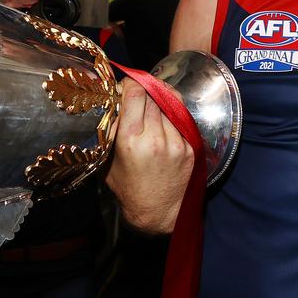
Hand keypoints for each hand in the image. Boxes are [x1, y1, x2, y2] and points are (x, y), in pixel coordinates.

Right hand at [106, 77, 194, 232]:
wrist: (157, 213)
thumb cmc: (128, 188)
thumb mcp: (106, 160)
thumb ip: (109, 131)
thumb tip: (112, 102)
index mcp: (131, 140)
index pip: (135, 93)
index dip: (130, 84)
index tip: (127, 87)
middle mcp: (155, 137)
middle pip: (153, 95)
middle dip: (145, 90)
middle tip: (138, 95)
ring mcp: (176, 141)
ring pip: (170, 103)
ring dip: (160, 100)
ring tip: (153, 106)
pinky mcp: (191, 147)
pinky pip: (181, 119)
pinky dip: (172, 115)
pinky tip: (165, 120)